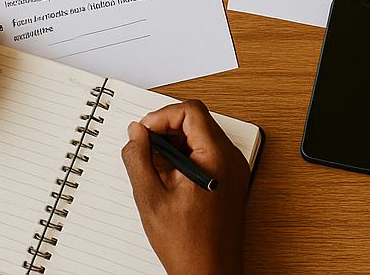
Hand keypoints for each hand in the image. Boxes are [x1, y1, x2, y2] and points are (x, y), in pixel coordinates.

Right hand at [121, 100, 249, 274]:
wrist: (210, 273)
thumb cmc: (188, 245)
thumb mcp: (151, 199)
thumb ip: (139, 160)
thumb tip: (136, 133)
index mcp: (216, 156)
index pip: (191, 111)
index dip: (163, 116)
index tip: (144, 132)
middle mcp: (230, 158)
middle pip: (197, 122)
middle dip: (167, 131)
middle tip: (145, 149)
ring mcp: (233, 170)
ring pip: (201, 138)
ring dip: (175, 145)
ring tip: (154, 168)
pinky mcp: (230, 181)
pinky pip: (207, 155)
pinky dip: (185, 158)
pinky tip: (168, 180)